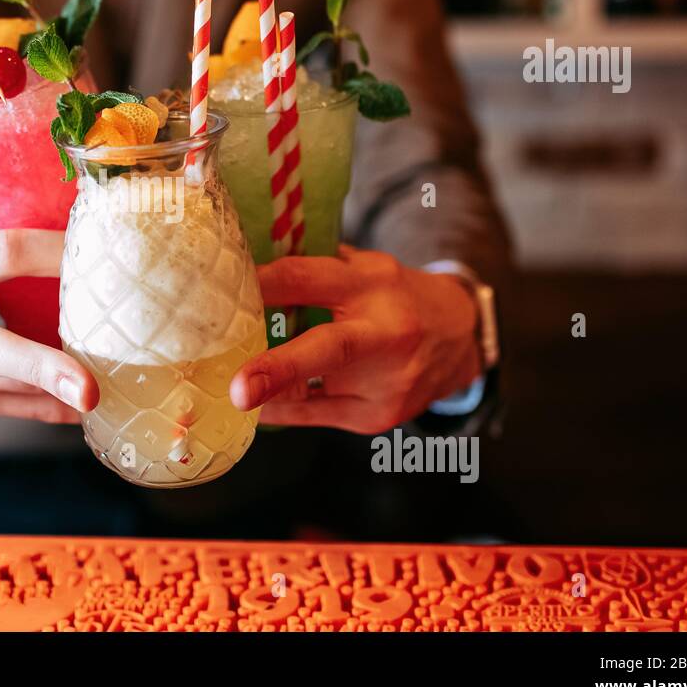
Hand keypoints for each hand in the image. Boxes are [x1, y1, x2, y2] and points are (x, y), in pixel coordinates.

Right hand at [0, 224, 97, 421]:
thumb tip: (56, 211)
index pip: (3, 254)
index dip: (49, 252)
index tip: (90, 254)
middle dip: (44, 369)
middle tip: (89, 387)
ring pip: (8, 390)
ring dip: (60, 394)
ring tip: (109, 392)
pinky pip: (11, 410)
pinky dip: (51, 411)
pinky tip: (85, 411)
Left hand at [229, 245, 479, 432]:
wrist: (460, 338)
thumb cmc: (397, 297)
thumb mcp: (364, 269)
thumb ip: (314, 271)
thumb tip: (246, 275)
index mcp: (371, 283)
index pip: (307, 279)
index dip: (264, 285)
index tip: (226, 293)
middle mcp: (384, 333)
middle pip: (328, 349)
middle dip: (279, 369)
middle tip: (238, 388)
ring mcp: (386, 382)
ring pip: (311, 394)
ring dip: (266, 391)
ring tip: (234, 386)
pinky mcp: (378, 415)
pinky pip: (315, 417)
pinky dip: (281, 408)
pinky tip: (260, 403)